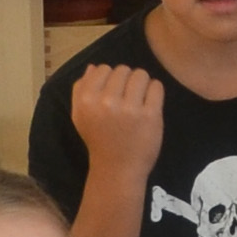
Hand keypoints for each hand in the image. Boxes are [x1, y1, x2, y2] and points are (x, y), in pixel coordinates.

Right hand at [69, 57, 165, 173]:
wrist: (117, 169)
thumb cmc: (98, 141)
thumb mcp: (80, 116)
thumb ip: (81, 90)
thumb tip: (92, 67)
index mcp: (87, 100)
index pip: (102, 69)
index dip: (110, 77)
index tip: (114, 91)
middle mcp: (106, 102)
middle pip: (123, 70)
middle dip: (127, 80)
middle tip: (128, 96)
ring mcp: (130, 109)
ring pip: (141, 75)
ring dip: (142, 83)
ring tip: (139, 98)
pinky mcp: (150, 115)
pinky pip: (156, 87)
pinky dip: (155, 90)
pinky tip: (150, 102)